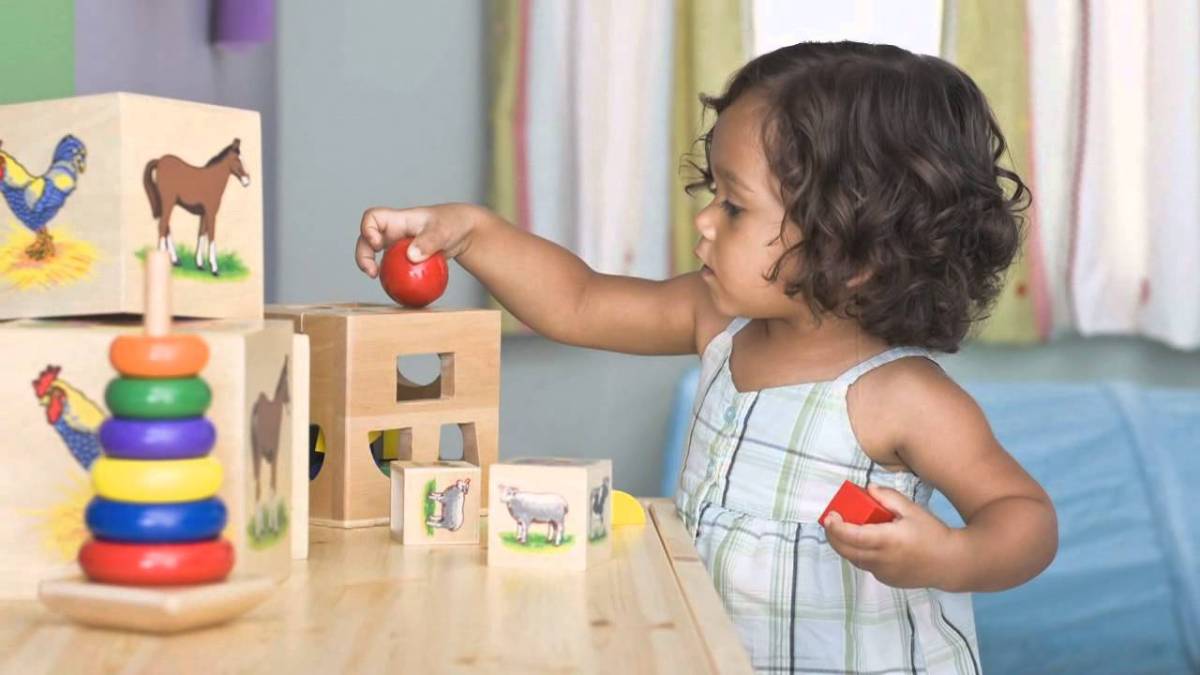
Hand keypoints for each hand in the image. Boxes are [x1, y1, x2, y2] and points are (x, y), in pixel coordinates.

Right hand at [355, 203, 480, 277]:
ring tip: (382, 283)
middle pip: (367, 240)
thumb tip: (412, 257)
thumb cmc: (453, 223)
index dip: (367, 229)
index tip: (377, 244)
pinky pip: (395, 270)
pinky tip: (401, 293)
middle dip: (363, 256)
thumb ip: (429, 241)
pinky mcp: (406, 260)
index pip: (373, 218)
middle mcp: (394, 232)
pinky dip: (394, 280)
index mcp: (399, 220)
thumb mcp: (444, 230)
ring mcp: (398, 247)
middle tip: (372, 273)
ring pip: (378, 257)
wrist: (463, 231)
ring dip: (373, 269)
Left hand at [822, 485, 960, 588]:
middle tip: (832, 521)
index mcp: (886, 540)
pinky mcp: (887, 580)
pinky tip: (865, 543)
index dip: (835, 527)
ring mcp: (883, 573)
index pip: (851, 536)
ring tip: (846, 529)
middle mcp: (881, 560)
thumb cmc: (933, 534)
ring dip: (845, 545)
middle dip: (833, 535)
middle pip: (845, 550)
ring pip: (854, 559)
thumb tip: (868, 489)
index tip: (829, 516)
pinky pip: (866, 566)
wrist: (952, 563)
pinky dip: (860, 554)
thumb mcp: (912, 510)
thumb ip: (888, 498)